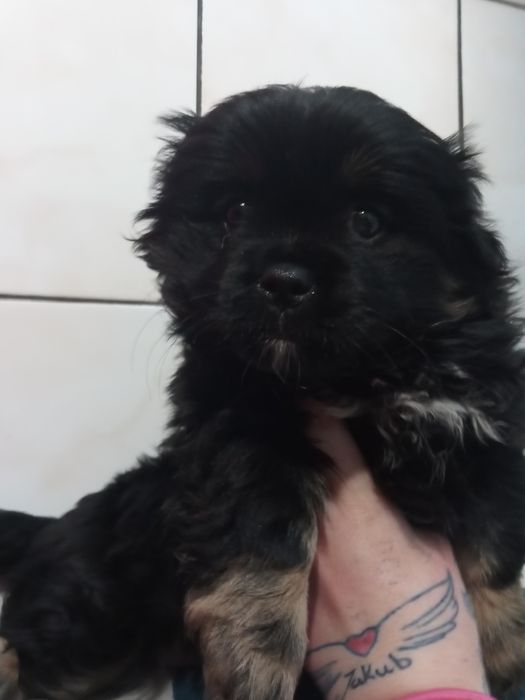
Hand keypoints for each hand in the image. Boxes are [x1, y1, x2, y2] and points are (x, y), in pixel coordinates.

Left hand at [305, 409, 487, 699]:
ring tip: (285, 465)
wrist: (406, 686)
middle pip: (294, 466)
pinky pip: (280, 545)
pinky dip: (283, 527)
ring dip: (286, 483)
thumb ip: (402, 502)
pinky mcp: (286, 591)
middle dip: (294, 442)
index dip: (315, 409)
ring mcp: (295, 559)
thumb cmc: (432, 612)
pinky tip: (289, 523)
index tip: (309, 395)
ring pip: (281, 503)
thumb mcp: (434, 543)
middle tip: (292, 423)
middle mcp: (315, 526)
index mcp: (357, 506)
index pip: (325, 437)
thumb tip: (387, 476)